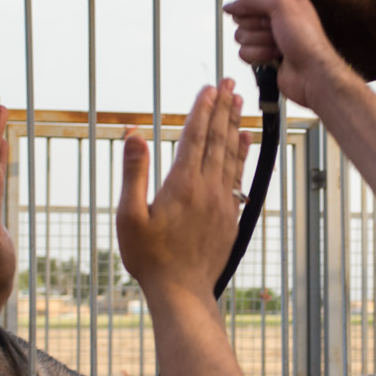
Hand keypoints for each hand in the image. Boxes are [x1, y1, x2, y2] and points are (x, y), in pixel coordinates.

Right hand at [117, 81, 250, 299]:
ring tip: (239, 102)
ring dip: (234, 125)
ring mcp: (222, 202)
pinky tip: (246, 140)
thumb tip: (133, 134)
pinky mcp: (230, 216)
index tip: (208, 88)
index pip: (194, 137)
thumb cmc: (150, 258)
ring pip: (231, 155)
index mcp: (182, 185)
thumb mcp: (129, 216)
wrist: (182, 292)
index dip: (201, 110)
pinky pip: (239, 176)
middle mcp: (207, 189)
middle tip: (230, 82)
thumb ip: (133, 173)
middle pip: (217, 139)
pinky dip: (242, 154)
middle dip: (223, 108)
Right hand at [223, 0, 352, 110]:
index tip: (259, 8)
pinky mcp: (262, 55)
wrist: (311, 71)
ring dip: (259, 41)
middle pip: (242, 15)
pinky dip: (258, 54)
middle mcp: (274, 17)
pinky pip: (243, 52)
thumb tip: (231, 4)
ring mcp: (267, 37)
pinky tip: (275, 56)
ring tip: (277, 44)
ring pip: (240, 35)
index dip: (250, 1)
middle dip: (256, 24)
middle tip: (273, 28)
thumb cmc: (307, 38)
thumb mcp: (282, 5)